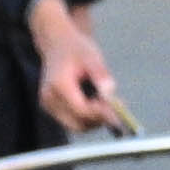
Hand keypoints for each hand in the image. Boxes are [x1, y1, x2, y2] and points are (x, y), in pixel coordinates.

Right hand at [24, 0, 129, 134]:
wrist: (57, 44)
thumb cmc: (76, 49)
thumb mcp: (92, 57)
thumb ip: (101, 75)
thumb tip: (110, 94)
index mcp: (58, 85)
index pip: (81, 110)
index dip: (102, 114)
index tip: (121, 111)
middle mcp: (49, 99)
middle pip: (78, 124)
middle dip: (99, 119)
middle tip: (117, 106)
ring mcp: (49, 106)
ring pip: (78, 126)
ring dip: (96, 119)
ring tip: (107, 99)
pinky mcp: (52, 109)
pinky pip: (74, 121)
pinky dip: (89, 116)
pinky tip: (98, 101)